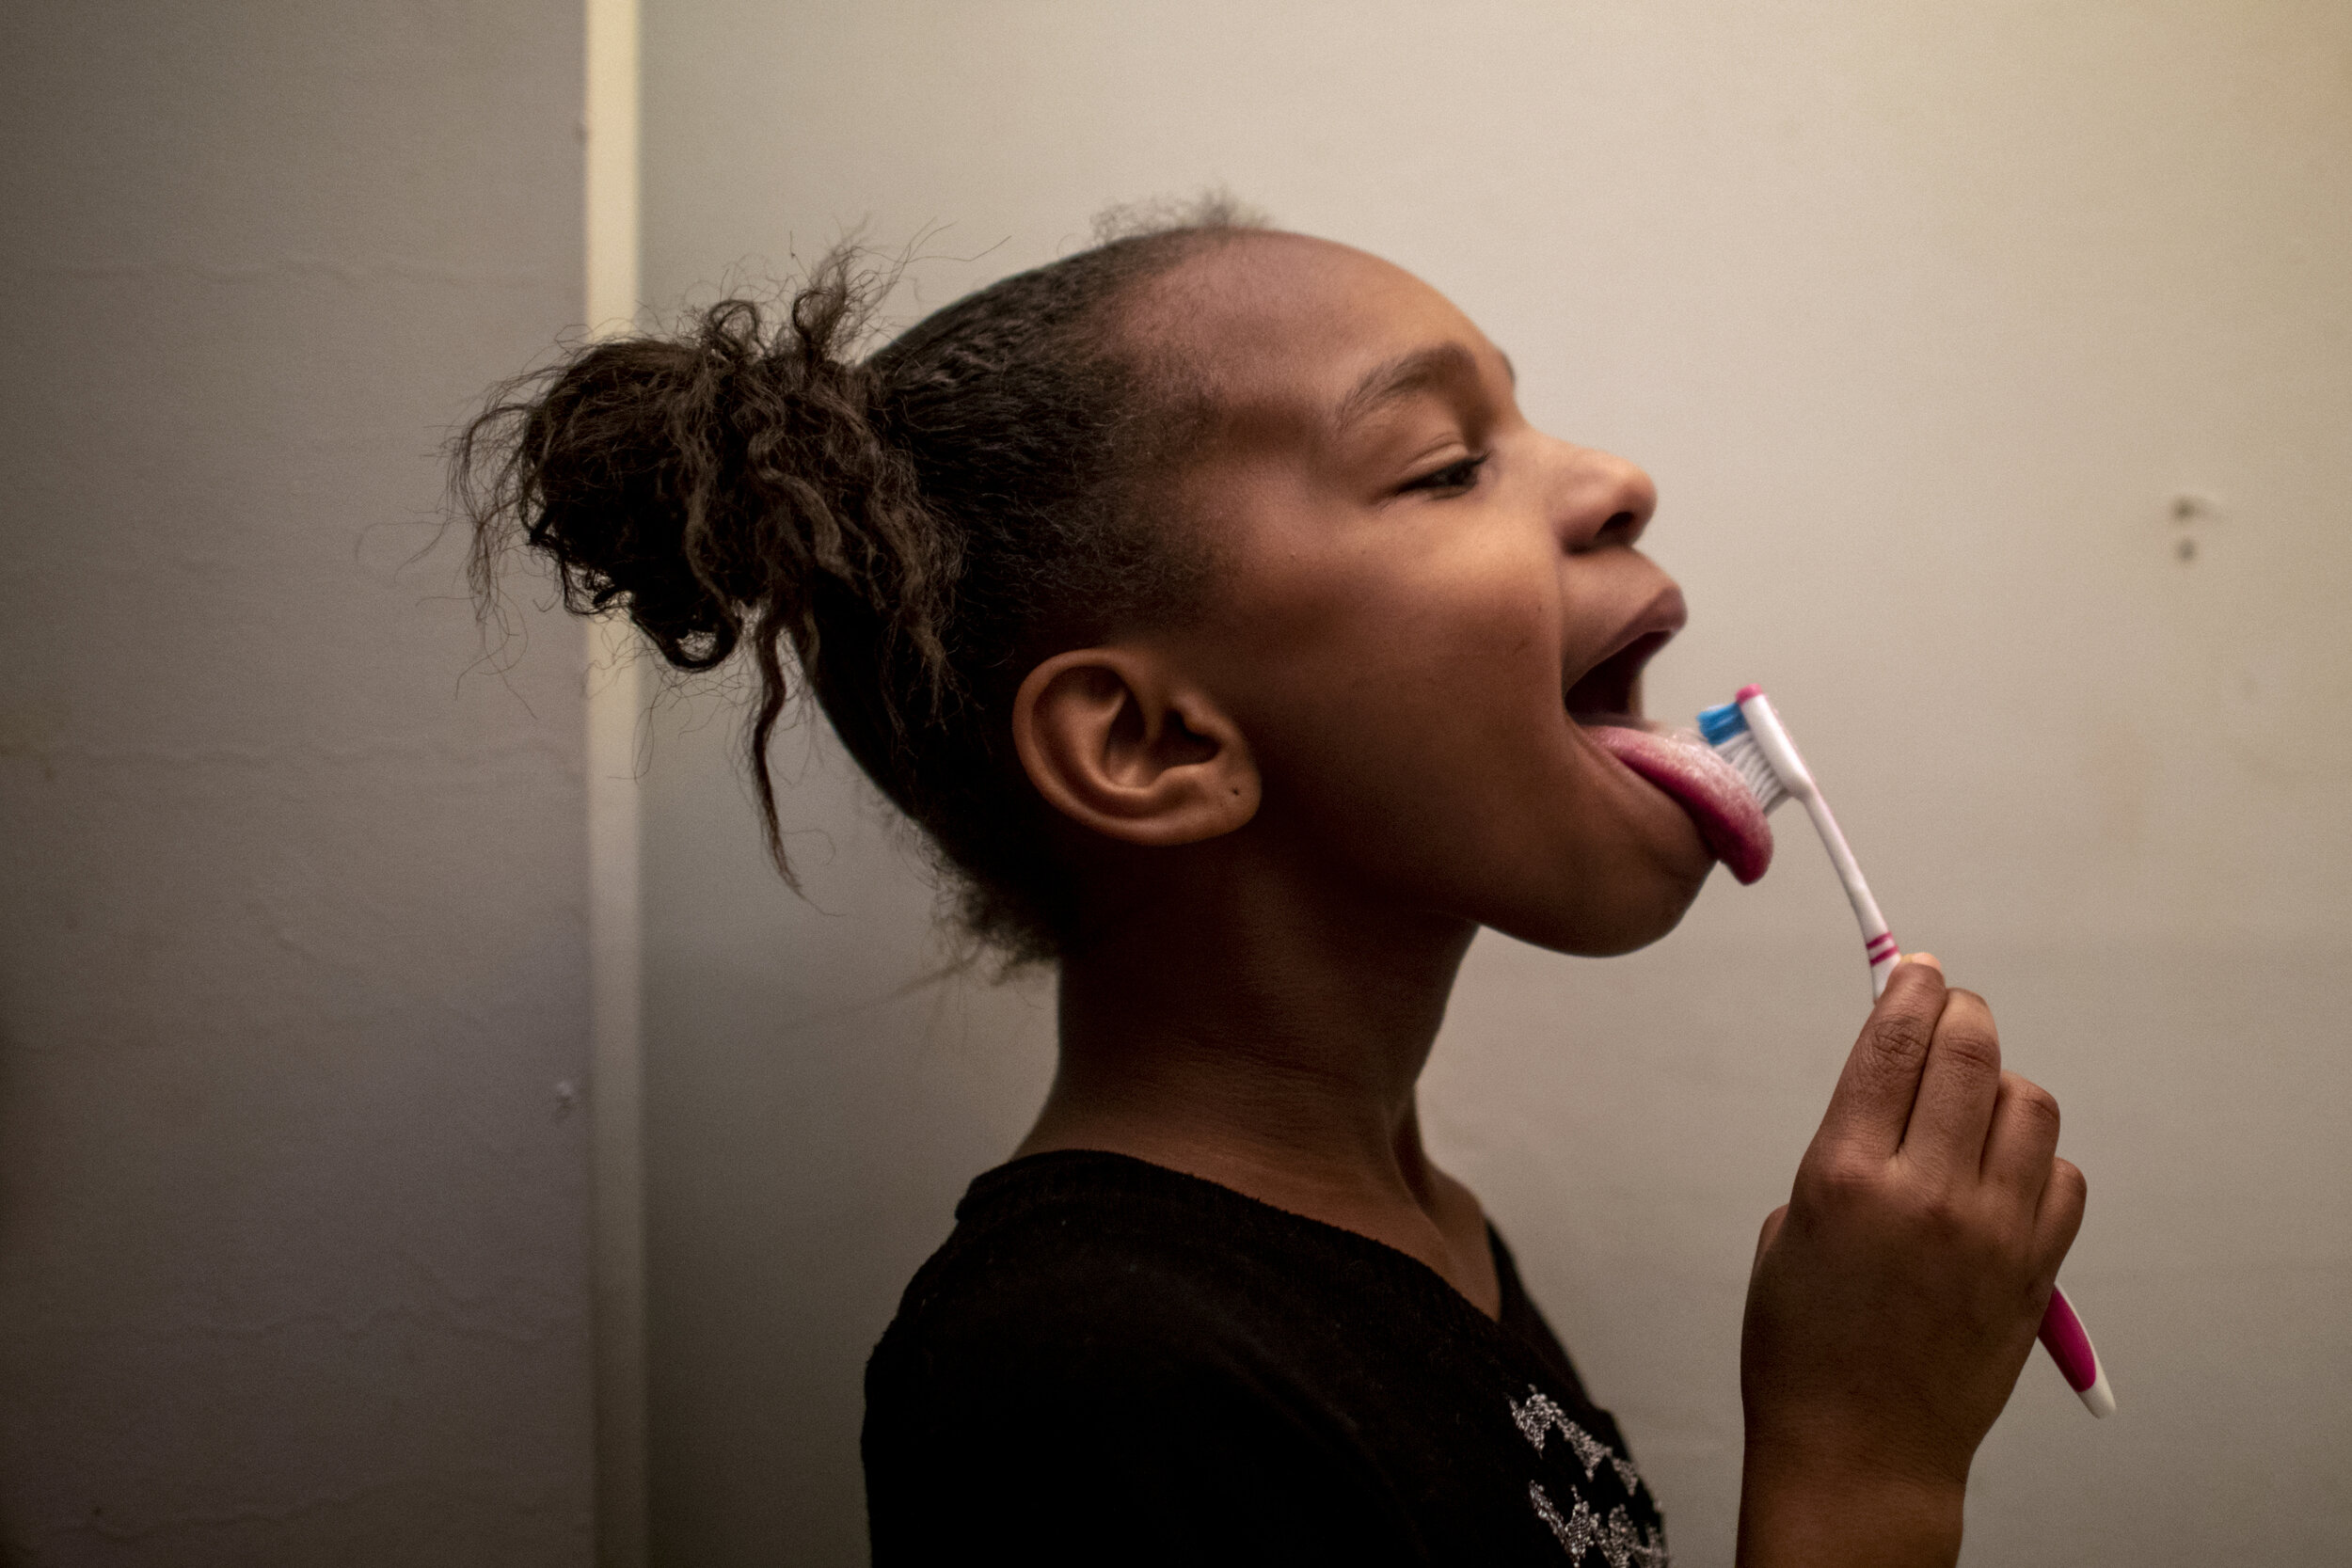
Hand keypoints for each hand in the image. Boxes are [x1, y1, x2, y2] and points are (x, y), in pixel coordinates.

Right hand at [1735, 956, 2086, 1567]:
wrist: (1859, 1449)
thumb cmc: (1802, 1348)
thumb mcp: (1787, 1228)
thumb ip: (1841, 1155)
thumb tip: (1891, 1097)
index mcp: (1843, 1176)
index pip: (1895, 1042)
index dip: (1911, 989)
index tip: (1917, 969)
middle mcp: (1925, 1193)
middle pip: (1971, 1053)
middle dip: (1961, 1015)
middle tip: (1951, 1012)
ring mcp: (1991, 1232)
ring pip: (2030, 1105)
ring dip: (2001, 1086)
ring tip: (1974, 1107)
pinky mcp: (2036, 1270)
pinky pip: (2063, 1178)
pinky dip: (2037, 1160)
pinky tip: (2003, 1175)